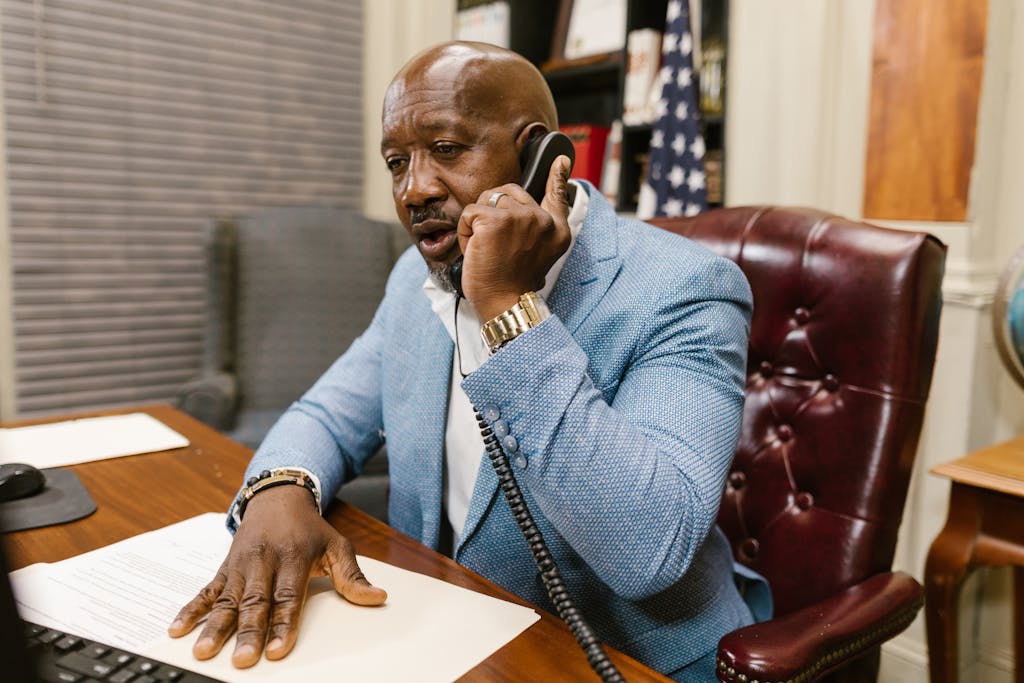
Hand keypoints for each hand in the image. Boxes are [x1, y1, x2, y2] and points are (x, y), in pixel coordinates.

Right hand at [167, 485, 386, 667]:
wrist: (277, 498)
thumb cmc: (309, 529)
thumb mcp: (337, 546)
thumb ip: (353, 576)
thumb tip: (377, 598)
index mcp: (293, 557)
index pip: (288, 596)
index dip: (283, 624)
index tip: (277, 650)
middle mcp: (263, 561)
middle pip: (255, 602)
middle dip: (248, 632)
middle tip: (242, 660)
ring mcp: (240, 565)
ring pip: (227, 600)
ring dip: (214, 626)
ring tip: (203, 650)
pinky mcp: (224, 568)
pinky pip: (205, 591)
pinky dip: (190, 610)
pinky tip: (178, 629)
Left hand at [456, 155, 572, 320]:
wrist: (505, 303)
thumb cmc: (513, 283)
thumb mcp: (537, 254)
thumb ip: (537, 229)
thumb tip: (525, 208)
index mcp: (556, 229)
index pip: (557, 195)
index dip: (557, 177)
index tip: (560, 161)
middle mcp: (542, 219)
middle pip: (508, 193)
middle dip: (493, 213)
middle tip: (497, 246)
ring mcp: (520, 217)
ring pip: (485, 202)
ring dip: (477, 226)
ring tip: (487, 250)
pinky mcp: (495, 220)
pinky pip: (469, 214)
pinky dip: (465, 233)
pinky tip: (476, 251)